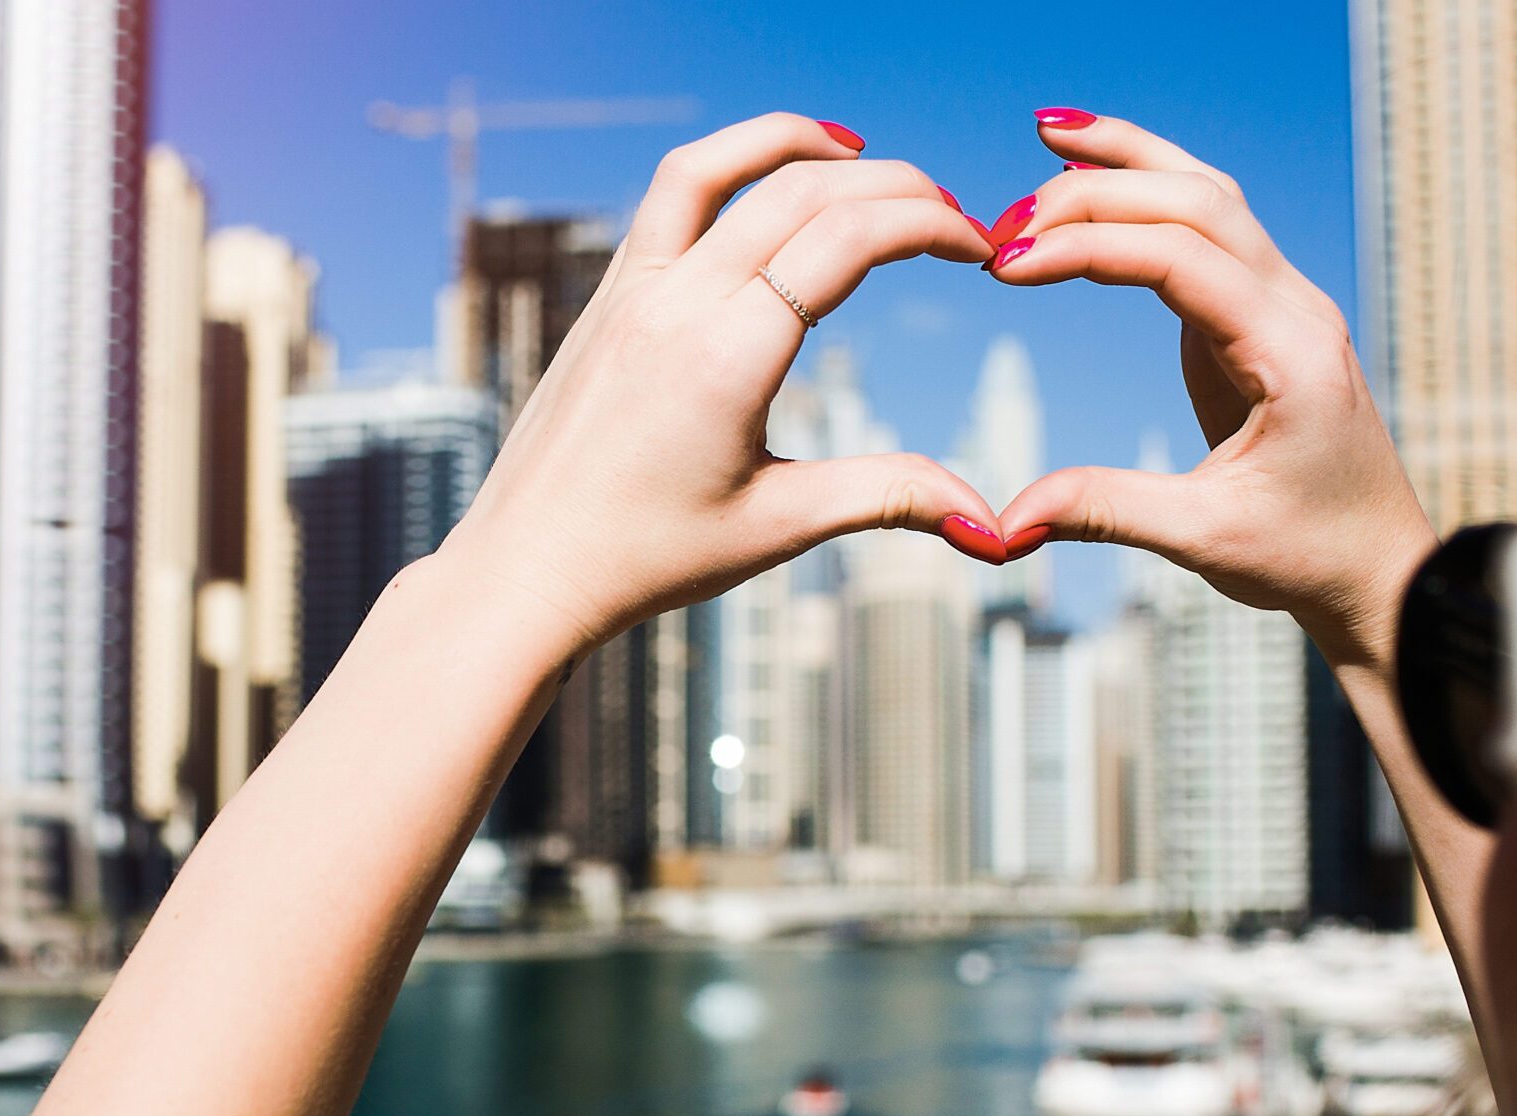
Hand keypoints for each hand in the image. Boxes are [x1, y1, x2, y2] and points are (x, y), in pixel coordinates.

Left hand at [435, 113, 1001, 662]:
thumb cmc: (645, 560)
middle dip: (893, 186)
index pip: (847, 238)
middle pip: (801, 189)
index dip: (929, 225)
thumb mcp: (777, 527)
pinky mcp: (606, 298)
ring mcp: (631, 292)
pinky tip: (768, 190)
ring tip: (861, 155)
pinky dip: (729, 167)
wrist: (525, 571)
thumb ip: (887, 496)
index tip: (978, 249)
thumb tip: (991, 525)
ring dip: (798, 143)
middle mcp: (675, 304)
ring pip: (718, 167)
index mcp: (726, 356)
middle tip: (952, 216)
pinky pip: (668, 197)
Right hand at [984, 112, 1434, 668]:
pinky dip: (1151, 193)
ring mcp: (1284, 302)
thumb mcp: (1204, 538)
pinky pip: (1208, 227)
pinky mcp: (1262, 314)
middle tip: (1001, 227)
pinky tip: (1098, 180)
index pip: (1178, 257)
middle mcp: (1296, 307)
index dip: (1085, 248)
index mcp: (1289, 350)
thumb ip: (1105, 511)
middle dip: (1094, 193)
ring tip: (1049, 133)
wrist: (1379, 567)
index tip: (1005, 269)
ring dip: (1130, 161)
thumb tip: (1005, 522)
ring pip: (1209, 194)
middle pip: (1194, 201)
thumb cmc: (1307, 553)